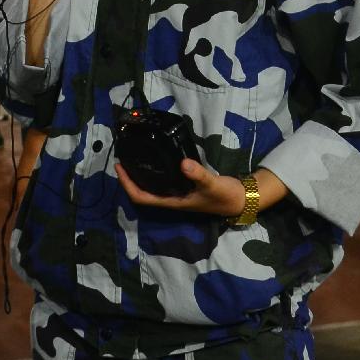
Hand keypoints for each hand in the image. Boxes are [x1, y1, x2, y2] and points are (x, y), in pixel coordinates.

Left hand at [115, 157, 246, 217]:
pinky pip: (162, 180)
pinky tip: (155, 159)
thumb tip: (183, 163)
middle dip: (129, 179)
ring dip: (139, 175)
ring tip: (132, 157)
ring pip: (151, 187)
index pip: (142, 198)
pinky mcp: (184, 186)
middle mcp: (171, 199)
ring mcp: (177, 193)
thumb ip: (198, 175)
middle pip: (142, 193)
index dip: (127, 185)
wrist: (240, 199)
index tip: (119, 167)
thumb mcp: (212, 184)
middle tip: (122, 159)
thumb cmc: (224, 196)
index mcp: (172, 202)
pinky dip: (154, 171)